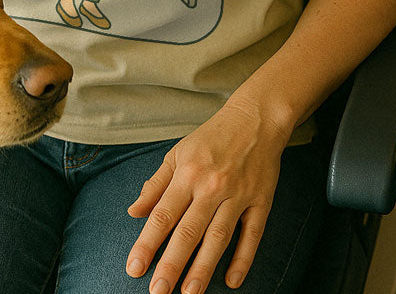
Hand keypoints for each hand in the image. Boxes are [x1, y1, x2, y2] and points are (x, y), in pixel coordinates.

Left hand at [126, 103, 290, 293]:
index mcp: (187, 173)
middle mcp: (211, 186)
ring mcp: (238, 195)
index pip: (162, 214)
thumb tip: (134, 212)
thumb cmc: (211, 138)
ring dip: (203, 268)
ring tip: (189, 293)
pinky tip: (232, 281)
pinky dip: (243, 259)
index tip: (135, 268)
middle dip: (172, 264)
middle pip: (189, 231)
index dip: (147, 242)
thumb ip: (156, 185)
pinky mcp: (261, 201)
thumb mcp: (177, 153)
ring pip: (218, 237)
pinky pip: (252, 235)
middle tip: (158, 292)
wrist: (255, 119)